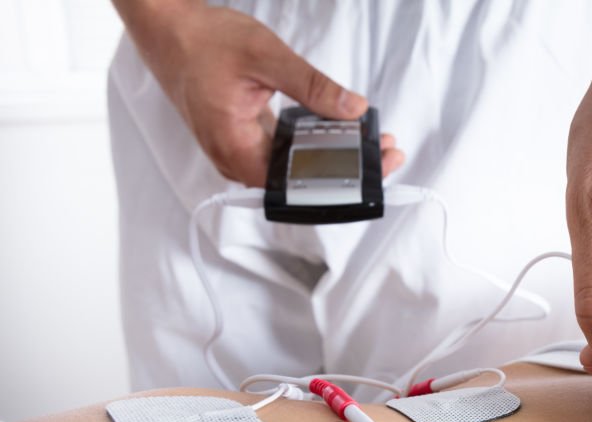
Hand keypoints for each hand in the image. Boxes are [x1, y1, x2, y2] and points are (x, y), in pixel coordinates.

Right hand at [121, 3, 403, 185]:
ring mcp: (238, 151)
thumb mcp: (266, 57)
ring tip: (370, 141)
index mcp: (235, 149)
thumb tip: (353, 109)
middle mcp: (235, 159)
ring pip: (293, 168)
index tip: (375, 166)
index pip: (298, 185)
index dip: (342, 182)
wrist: (167, 26)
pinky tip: (338, 129)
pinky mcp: (243, 138)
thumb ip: (312, 86)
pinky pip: (283, 152)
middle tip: (384, 150)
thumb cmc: (203, 39)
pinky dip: (312, 143)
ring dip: (332, 156)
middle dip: (346, 169)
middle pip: (299, 182)